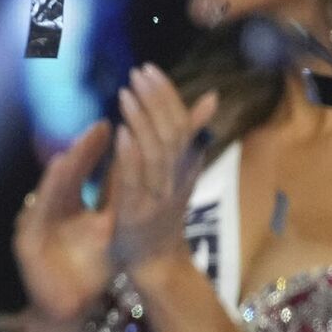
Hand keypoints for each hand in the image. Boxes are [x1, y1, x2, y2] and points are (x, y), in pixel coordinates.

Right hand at [13, 120, 115, 328]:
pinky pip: (37, 214)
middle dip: (81, 150)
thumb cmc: (88, 270)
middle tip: (98, 126)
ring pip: (50, 190)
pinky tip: (56, 176)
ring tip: (78, 145)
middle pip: (65, 175)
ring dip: (63, 168)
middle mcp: (48, 209)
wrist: (69, 309)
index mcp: (67, 205)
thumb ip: (115, 202)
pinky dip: (46, 193)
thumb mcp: (108, 231)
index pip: (80, 171)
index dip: (94, 148)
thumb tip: (136, 169)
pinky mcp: (26, 242)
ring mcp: (34, 223)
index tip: (110, 125)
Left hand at [107, 64, 219, 280]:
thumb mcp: (178, 171)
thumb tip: (211, 96)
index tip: (150, 68)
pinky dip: (132, 153)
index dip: (167, 94)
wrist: (157, 264)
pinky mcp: (139, 211)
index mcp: (185, 165)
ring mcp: (159, 194)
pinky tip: (121, 131)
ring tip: (126, 92)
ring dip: (142, 119)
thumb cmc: (162, 214)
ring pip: (157, 152)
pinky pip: (138, 179)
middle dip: (156, 99)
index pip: (181, 123)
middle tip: (138, 72)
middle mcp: (176, 177)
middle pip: (172, 132)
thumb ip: (187, 136)